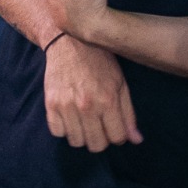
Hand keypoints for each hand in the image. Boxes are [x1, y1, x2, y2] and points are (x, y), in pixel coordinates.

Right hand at [43, 34, 142, 150]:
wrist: (69, 42)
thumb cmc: (100, 61)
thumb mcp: (120, 82)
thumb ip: (128, 113)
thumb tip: (137, 140)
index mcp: (108, 100)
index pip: (117, 137)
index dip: (118, 136)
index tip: (114, 128)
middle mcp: (87, 106)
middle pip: (96, 145)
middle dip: (101, 139)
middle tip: (100, 126)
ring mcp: (67, 106)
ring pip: (76, 142)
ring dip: (83, 135)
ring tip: (85, 121)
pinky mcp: (50, 104)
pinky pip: (58, 132)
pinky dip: (65, 129)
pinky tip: (71, 117)